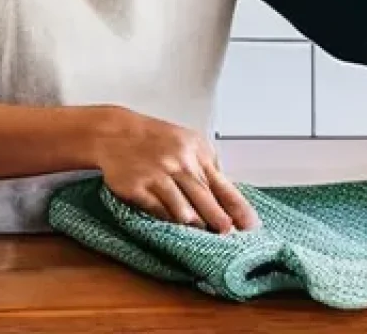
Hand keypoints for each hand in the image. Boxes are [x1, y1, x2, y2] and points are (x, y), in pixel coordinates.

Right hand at [90, 107, 260, 234]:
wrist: (116, 132)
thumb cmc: (156, 139)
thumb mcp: (187, 142)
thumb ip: (207, 167)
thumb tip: (228, 199)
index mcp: (196, 150)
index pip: (221, 183)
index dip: (237, 207)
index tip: (250, 225)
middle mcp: (178, 162)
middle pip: (204, 197)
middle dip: (219, 220)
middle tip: (229, 234)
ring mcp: (157, 175)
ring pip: (182, 208)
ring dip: (195, 224)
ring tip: (204, 235)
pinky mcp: (137, 188)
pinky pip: (158, 211)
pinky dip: (169, 222)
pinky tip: (177, 228)